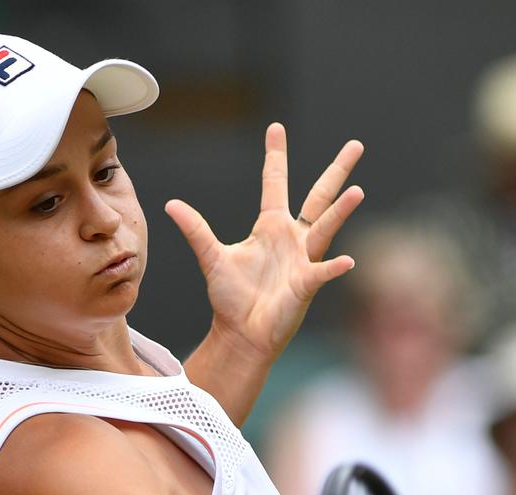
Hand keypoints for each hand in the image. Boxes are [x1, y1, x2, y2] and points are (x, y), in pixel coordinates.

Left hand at [165, 123, 363, 361]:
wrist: (241, 333)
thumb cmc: (231, 298)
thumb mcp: (212, 257)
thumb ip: (196, 230)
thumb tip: (170, 204)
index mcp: (270, 227)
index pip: (275, 183)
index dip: (275, 157)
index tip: (276, 128)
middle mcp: (292, 239)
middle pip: (319, 198)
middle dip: (336, 171)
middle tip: (356, 144)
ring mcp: (303, 260)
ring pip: (326, 228)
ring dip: (340, 211)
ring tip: (357, 191)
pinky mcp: (306, 285)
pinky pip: (322, 273)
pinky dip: (334, 268)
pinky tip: (348, 261)